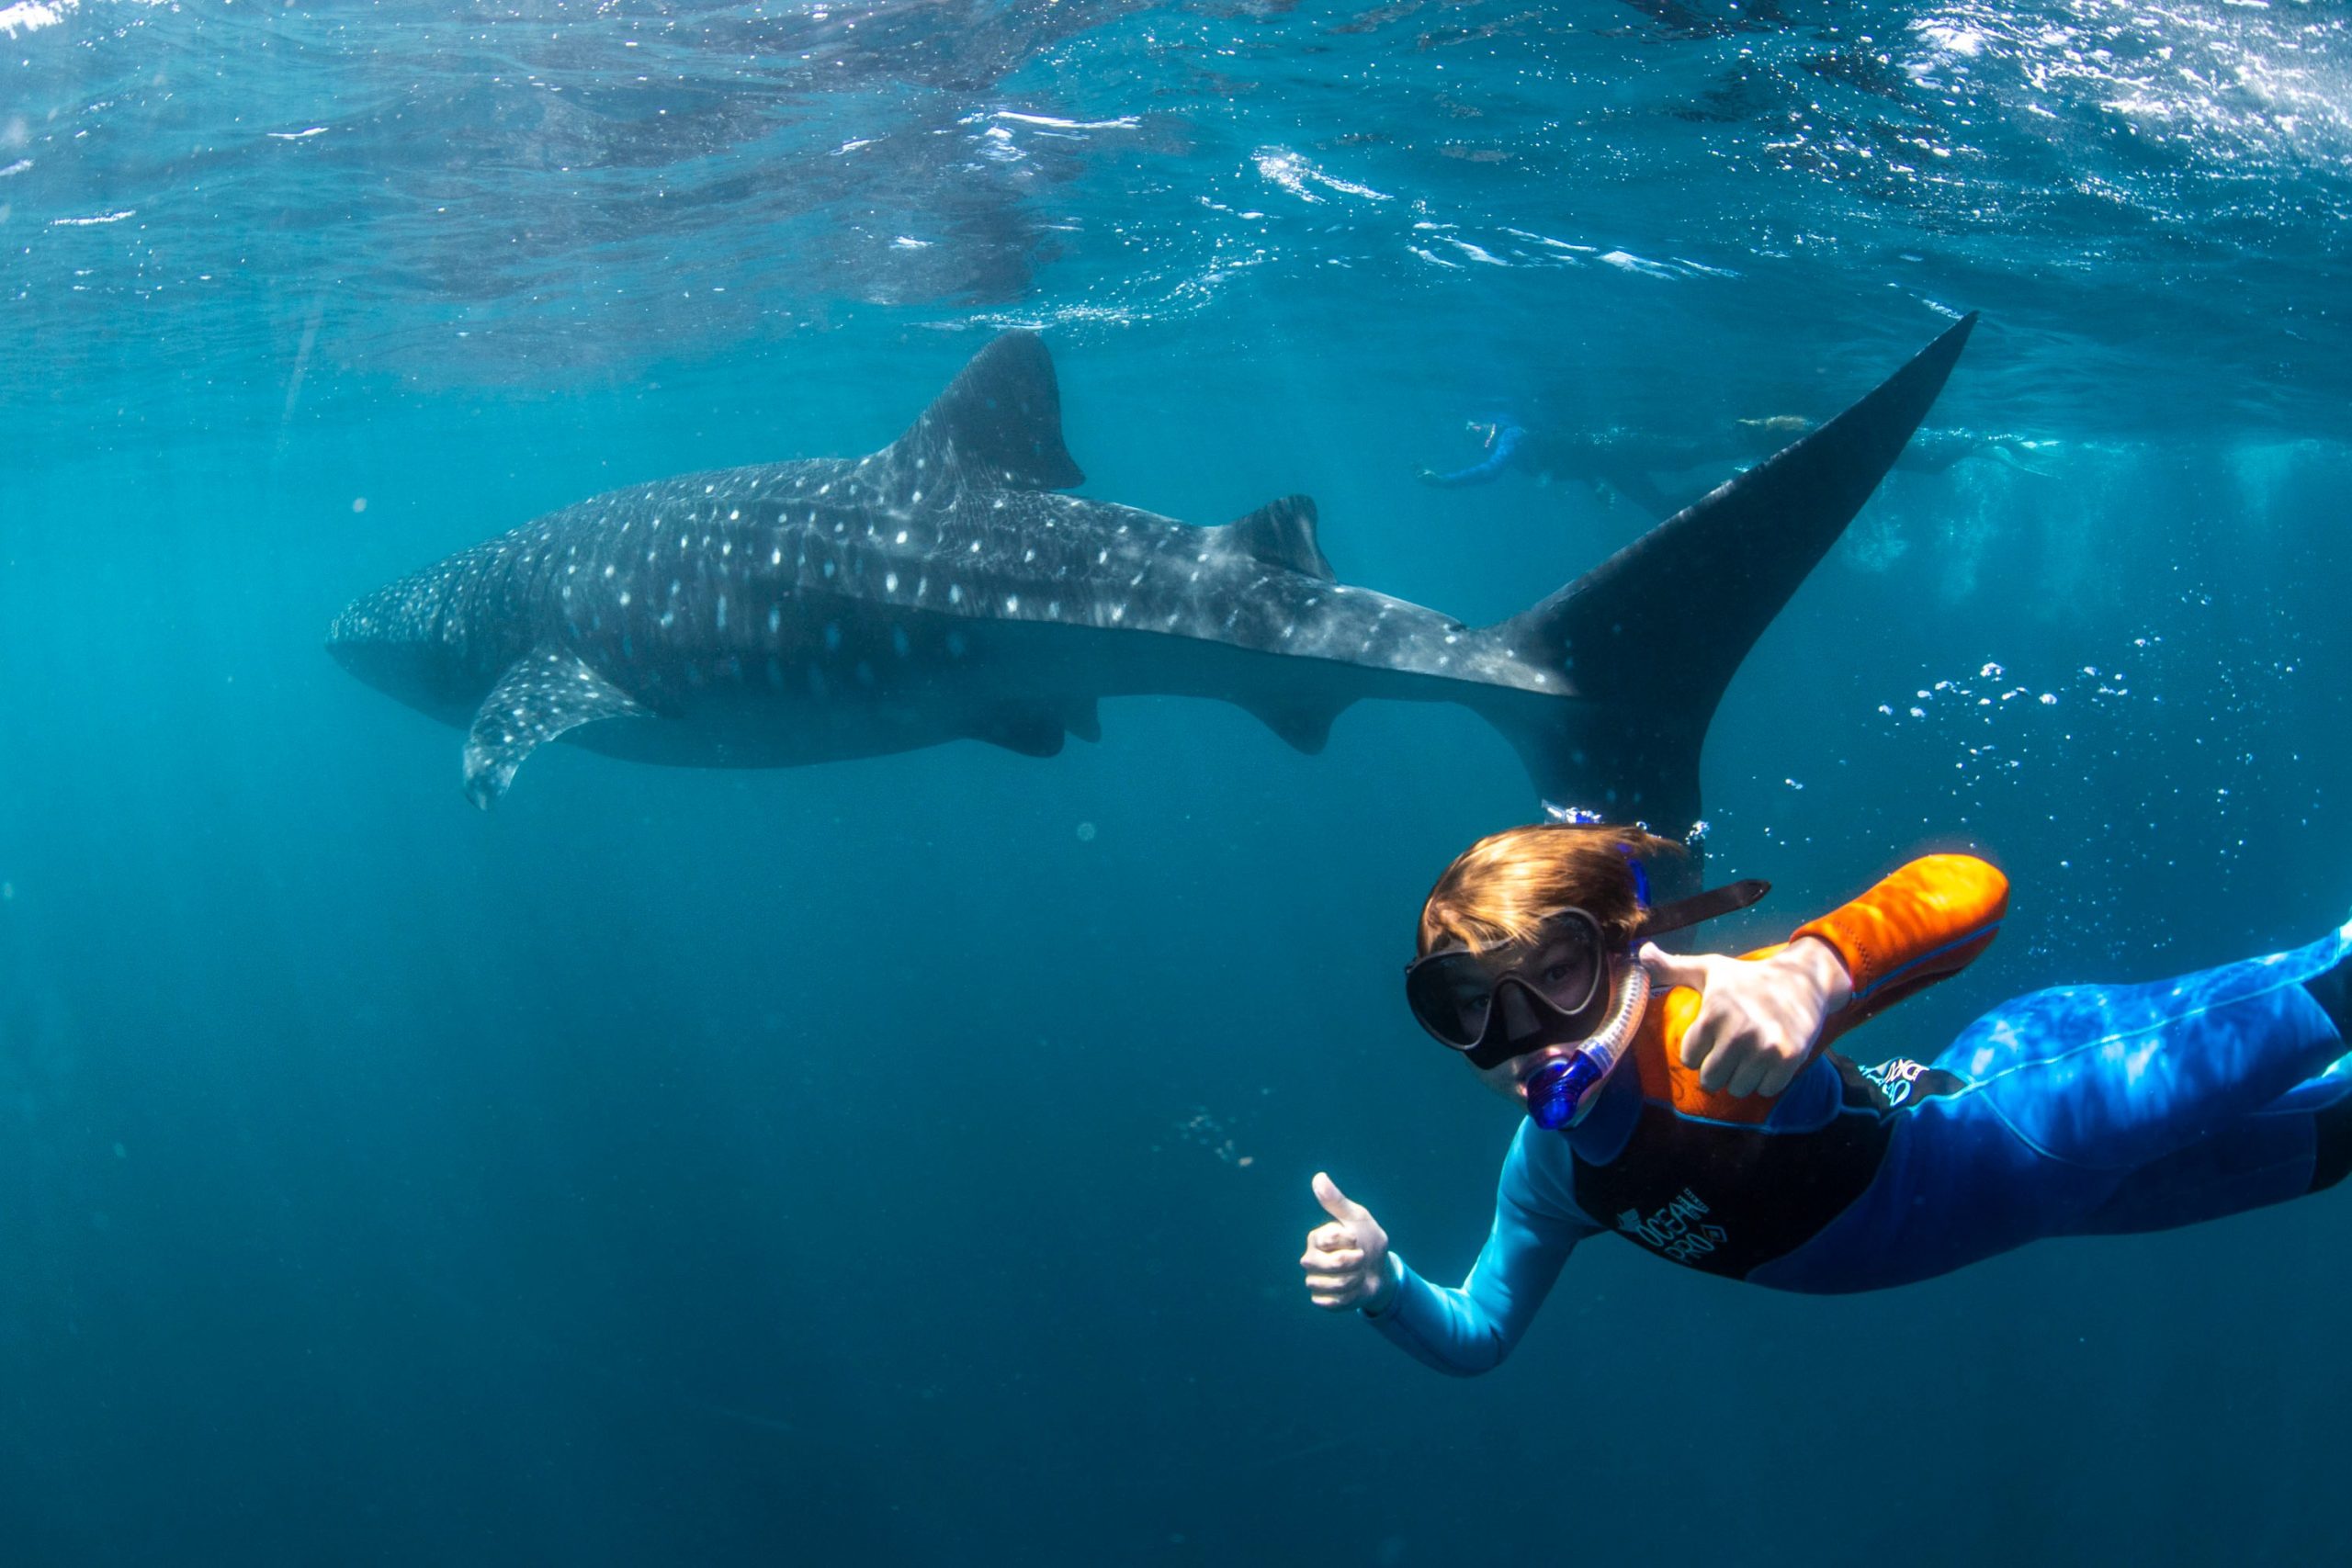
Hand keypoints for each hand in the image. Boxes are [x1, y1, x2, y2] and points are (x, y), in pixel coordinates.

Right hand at [1300, 1172, 1393, 1312]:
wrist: (1379, 1270)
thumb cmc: (1367, 1240)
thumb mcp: (1357, 1218)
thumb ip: (1337, 1202)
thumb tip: (1318, 1177)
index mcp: (1316, 1237)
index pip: (1329, 1238)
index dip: (1349, 1240)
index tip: (1356, 1238)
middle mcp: (1310, 1259)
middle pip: (1330, 1264)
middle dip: (1354, 1262)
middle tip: (1361, 1257)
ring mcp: (1314, 1280)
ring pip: (1334, 1285)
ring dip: (1355, 1280)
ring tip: (1358, 1274)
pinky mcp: (1321, 1299)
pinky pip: (1334, 1302)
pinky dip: (1350, 1297)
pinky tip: (1353, 1289)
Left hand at [1638, 936, 1852, 1098]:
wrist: (1803, 981)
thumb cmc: (1748, 978)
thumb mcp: (1708, 969)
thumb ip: (1671, 967)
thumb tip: (1641, 953)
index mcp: (1713, 1013)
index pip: (1689, 1058)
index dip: (1699, 1050)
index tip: (1712, 1037)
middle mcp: (1738, 1032)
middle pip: (1711, 1079)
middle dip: (1717, 1069)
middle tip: (1730, 1051)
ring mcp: (1765, 1048)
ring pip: (1738, 1089)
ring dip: (1741, 1078)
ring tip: (1749, 1055)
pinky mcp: (1788, 1059)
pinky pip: (1765, 1090)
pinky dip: (1765, 1081)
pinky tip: (1768, 1060)